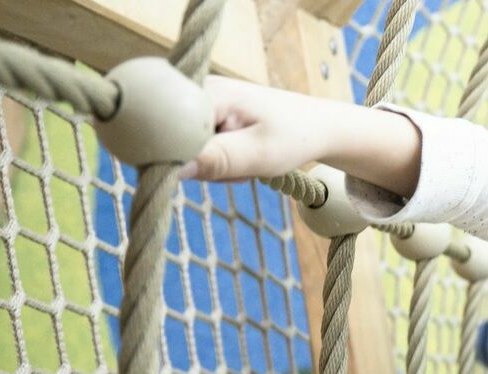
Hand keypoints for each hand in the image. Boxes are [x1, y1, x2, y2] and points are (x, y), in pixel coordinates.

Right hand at [185, 76, 346, 181]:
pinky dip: (220, 157)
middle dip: (210, 163)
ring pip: (189, 149)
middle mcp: (196, 89)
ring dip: (218, 163)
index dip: (192, 160)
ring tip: (247, 156)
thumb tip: (175, 169)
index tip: (226, 165)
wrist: (315, 125)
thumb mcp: (259, 153)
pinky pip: (199, 146)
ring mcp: (200, 100)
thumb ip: (218, 160)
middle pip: (178, 143)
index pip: (172, 136)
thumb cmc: (294, 136)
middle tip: (244, 163)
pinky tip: (241, 153)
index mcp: (206, 92)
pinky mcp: (206, 112)